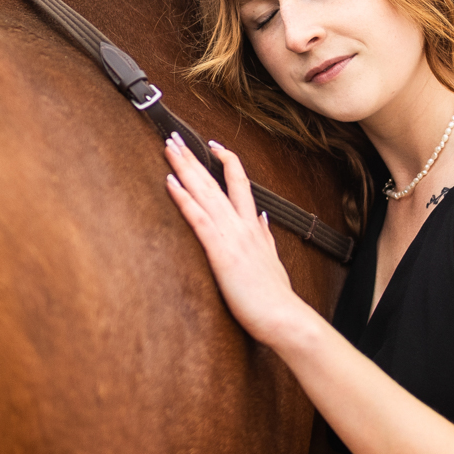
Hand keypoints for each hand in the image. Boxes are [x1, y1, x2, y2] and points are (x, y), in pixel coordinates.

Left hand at [164, 134, 310, 345]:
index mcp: (253, 226)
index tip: (212, 144)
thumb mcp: (273, 259)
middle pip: (215, 180)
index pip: (239, 182)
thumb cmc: (275, 295)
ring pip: (205, 192)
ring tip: (169, 147)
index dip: (226, 160)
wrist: (284, 317)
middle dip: (194, 157)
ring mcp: (231, 235)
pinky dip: (183, 198)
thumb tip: (263, 217)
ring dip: (185, 168)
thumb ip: (266, 236)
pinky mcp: (220, 251)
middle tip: (175, 137)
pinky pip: (198, 218)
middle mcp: (242, 224)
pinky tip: (170, 182)